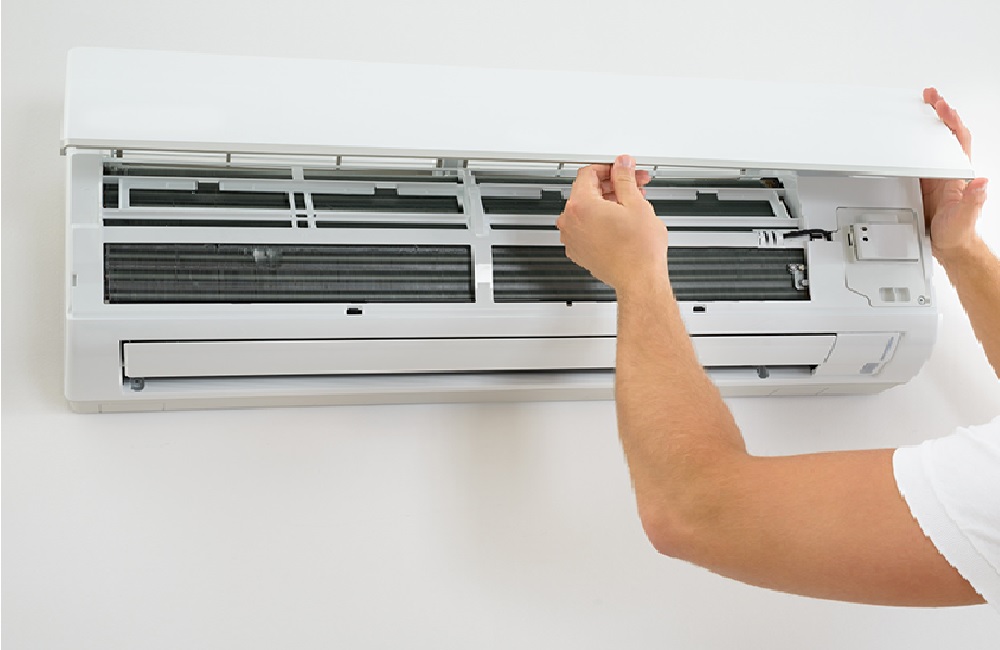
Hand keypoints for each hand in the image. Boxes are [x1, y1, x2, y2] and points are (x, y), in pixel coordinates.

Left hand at [556, 155, 666, 293]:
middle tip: (635, 184)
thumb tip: (621, 165)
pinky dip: (601, 221)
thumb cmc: (638, 250)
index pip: (588, 174)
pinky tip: (622, 220)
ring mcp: (572, 239)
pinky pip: (587, 228)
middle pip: (588, 191)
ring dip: (609, 202)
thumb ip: (625, 178)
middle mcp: (570, 222)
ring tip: (633, 203)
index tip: (622, 170)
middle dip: (613, 185)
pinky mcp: (579, 251)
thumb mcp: (635, 204)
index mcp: (580, 206)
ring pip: (588, 210)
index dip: (610, 168)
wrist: (639, 280)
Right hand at [920, 88, 988, 258]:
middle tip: (929, 95)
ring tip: (921, 105)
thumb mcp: (965, 217)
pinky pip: (917, 156)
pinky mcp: (922, 182)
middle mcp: (947, 170)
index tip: (942, 108)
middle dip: (939, 111)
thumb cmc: (957, 232)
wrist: (948, 245)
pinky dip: (913, 142)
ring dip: (927, 123)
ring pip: (932, 142)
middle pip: (946, 134)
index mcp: (957, 174)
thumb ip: (973, 201)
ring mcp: (934, 175)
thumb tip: (981, 181)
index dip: (951, 122)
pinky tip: (906, 134)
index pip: (957, 140)